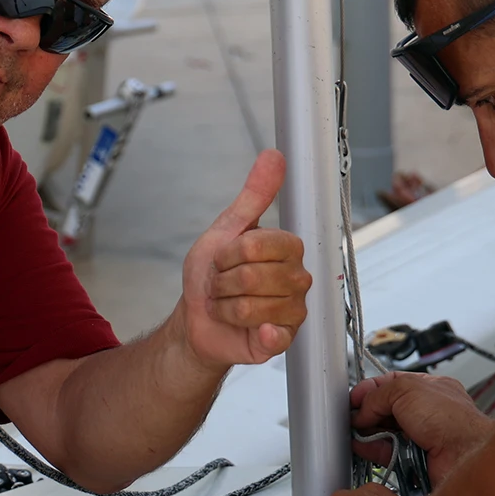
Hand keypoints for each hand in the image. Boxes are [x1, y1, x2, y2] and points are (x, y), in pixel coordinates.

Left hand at [173, 148, 309, 369]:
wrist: (197, 318)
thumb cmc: (212, 274)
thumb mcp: (226, 229)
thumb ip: (254, 195)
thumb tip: (274, 156)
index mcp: (287, 248)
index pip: (258, 245)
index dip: (229, 254)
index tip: (223, 259)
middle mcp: (297, 278)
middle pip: (252, 276)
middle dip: (222, 282)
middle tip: (222, 285)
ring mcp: (293, 310)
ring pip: (252, 306)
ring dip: (225, 306)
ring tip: (226, 304)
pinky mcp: (284, 339)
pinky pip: (273, 335)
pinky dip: (254, 332)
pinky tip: (251, 329)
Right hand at [351, 373, 494, 487]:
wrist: (464, 456)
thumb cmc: (451, 420)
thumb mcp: (406, 390)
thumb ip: (378, 395)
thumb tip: (362, 409)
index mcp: (430, 388)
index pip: (393, 384)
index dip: (371, 389)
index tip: (355, 397)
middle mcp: (427, 413)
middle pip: (387, 410)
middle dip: (368, 412)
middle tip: (352, 416)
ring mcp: (422, 437)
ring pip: (386, 433)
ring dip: (368, 432)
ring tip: (354, 431)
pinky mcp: (415, 460)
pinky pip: (388, 453)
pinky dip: (373, 450)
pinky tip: (361, 446)